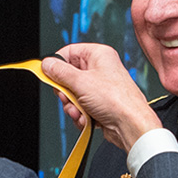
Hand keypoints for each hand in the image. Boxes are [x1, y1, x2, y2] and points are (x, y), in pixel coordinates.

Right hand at [42, 45, 160, 152]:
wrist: (130, 125)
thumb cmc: (115, 100)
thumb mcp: (80, 82)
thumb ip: (59, 72)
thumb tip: (46, 64)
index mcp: (98, 55)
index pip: (69, 52)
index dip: (57, 64)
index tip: (48, 75)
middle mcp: (101, 69)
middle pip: (68, 76)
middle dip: (65, 92)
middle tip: (67, 98)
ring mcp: (100, 87)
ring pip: (73, 94)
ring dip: (72, 106)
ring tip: (79, 112)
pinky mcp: (100, 104)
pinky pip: (81, 107)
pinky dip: (80, 115)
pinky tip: (86, 119)